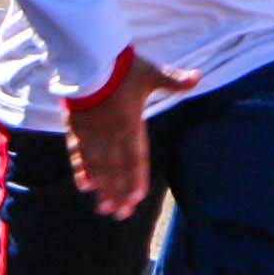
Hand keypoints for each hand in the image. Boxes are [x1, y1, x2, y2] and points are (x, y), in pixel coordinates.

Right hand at [65, 53, 196, 218]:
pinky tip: (85, 186)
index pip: (135, 157)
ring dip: (101, 188)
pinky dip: (82, 170)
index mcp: (130, 123)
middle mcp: (110, 133)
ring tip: (104, 208)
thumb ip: (173, 80)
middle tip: (120, 215)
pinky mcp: (75, 128)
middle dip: (118, 192)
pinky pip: (78, 154)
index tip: (137, 198)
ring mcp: (91, 132)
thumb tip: (197, 76)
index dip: (135, 178)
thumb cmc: (122, 67)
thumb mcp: (151, 73)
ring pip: (96, 166)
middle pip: (115, 168)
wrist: (87, 59)